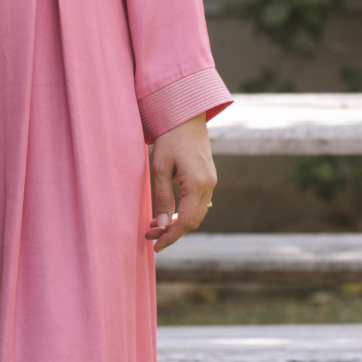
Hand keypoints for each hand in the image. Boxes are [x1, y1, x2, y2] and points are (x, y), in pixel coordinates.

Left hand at [147, 113, 215, 252]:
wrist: (186, 115)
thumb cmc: (170, 138)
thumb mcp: (159, 168)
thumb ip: (162, 198)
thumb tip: (161, 225)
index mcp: (197, 184)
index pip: (185, 221)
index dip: (170, 237)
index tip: (155, 246)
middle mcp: (208, 185)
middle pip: (193, 221)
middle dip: (172, 232)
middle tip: (150, 235)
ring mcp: (211, 181)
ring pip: (197, 214)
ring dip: (178, 223)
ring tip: (155, 225)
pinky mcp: (209, 177)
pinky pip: (199, 203)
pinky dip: (185, 212)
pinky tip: (168, 212)